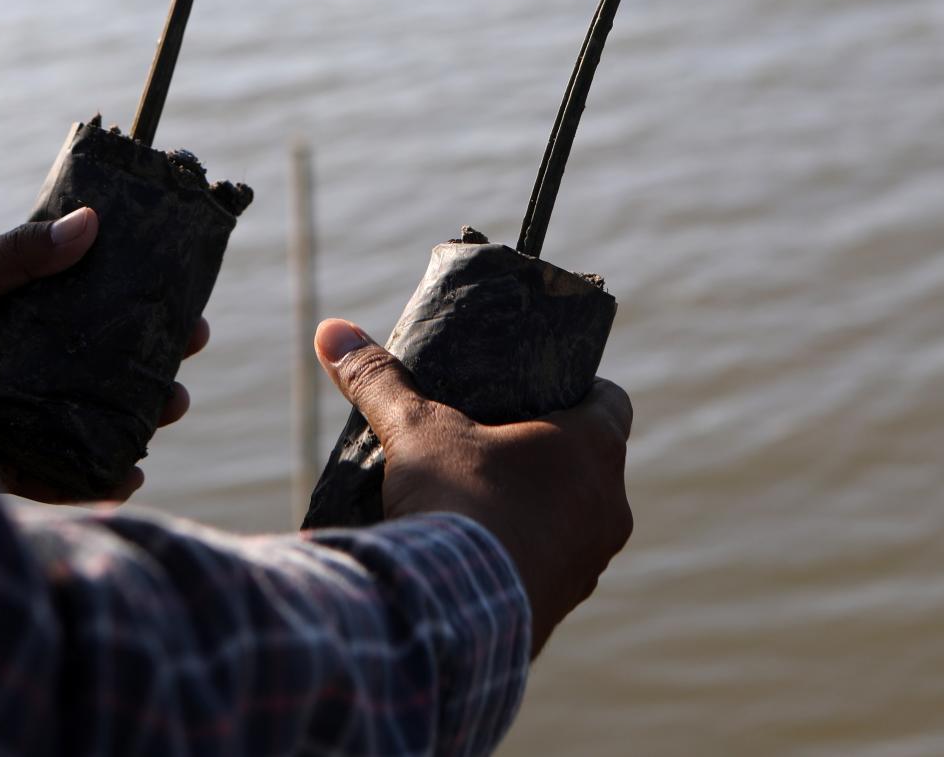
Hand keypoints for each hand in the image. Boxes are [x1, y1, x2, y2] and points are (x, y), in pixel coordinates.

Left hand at [0, 207, 209, 501]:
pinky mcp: (6, 468)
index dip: (143, 308)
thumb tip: (91, 223)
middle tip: (186, 360)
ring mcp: (22, 420)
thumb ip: (17, 256)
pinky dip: (98, 480)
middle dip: (154, 366)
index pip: (96, 310)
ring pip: (97, 421)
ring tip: (167, 410)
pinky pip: (62, 477)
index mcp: (22, 320)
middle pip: (108, 368)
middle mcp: (29, 370)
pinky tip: (128, 476)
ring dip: (139, 419)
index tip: (188, 305)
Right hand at [313, 319, 631, 655]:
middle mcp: (609, 506)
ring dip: (542, 510)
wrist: (451, 612)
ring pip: (576, 521)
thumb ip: (379, 380)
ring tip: (485, 500)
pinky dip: (525, 557)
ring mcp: (592, 562)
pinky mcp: (564, 606)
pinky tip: (480, 553)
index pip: (611, 400)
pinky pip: (553, 570)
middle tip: (498, 441)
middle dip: (550, 453)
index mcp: (594, 449)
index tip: (538, 390)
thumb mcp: (413, 430)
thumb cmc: (453, 501)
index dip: (577, 389)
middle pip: (592, 463)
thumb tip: (331, 330)